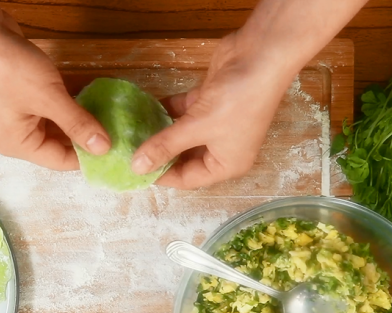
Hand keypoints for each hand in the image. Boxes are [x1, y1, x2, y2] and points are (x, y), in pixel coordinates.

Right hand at [0, 1, 109, 169]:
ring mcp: (20, 117)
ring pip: (59, 126)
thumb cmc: (9, 69)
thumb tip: (104, 149)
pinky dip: (70, 105)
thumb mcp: (48, 98)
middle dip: (87, 136)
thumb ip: (77, 124)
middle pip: (60, 145)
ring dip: (80, 119)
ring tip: (110, 114)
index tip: (117, 146)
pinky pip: (53, 109)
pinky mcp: (24, 98)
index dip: (89, 155)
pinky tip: (92, 98)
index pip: (61, 161)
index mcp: (18, 145)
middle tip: (118, 129)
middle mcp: (18, 136)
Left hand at [131, 33, 294, 189]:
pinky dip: (167, 110)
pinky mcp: (209, 101)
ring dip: (160, 132)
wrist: (262, 54)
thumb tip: (137, 168)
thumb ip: (165, 146)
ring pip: (182, 134)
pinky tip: (145, 108)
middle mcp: (222, 148)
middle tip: (128, 150)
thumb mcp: (198, 127)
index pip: (188, 179)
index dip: (161, 176)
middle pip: (184, 158)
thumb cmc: (237, 100)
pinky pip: (184, 113)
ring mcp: (216, 123)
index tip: (134, 170)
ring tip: (131, 132)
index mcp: (226, 164)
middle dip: (159, 154)